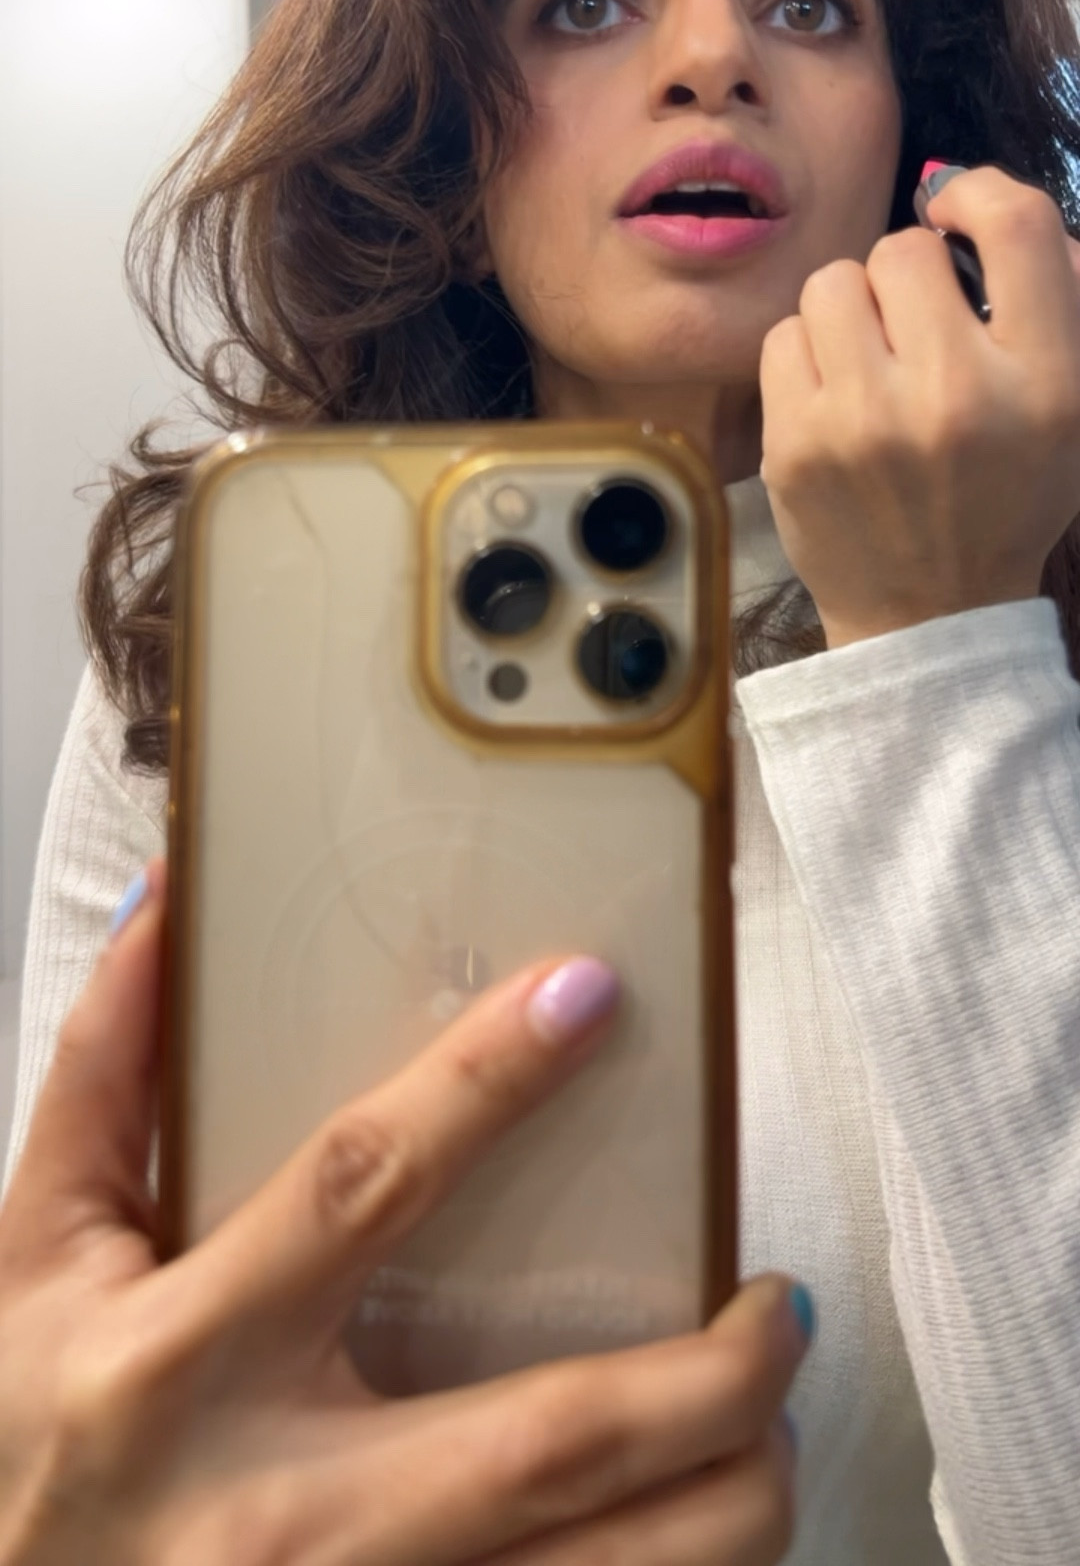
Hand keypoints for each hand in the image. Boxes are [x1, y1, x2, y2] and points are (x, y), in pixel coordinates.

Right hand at [0, 864, 808, 1565]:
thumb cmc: (21, 1439)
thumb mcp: (29, 1250)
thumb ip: (105, 1073)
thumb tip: (174, 901)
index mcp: (177, 1363)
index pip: (362, 1188)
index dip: (484, 1082)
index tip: (589, 996)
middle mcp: (276, 1510)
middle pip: (548, 1436)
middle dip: (704, 1374)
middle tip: (779, 1301)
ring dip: (731, 1498)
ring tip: (766, 1413)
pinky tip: (700, 1521)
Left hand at [757, 165, 1079, 647]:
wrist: (931, 614)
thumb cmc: (1005, 495)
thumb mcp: (1072, 405)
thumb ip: (1055, 295)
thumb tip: (973, 196)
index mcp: (1047, 382)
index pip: (1017, 226)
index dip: (977, 194)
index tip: (955, 210)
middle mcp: (957, 397)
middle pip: (904, 250)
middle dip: (906, 276)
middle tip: (915, 327)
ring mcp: (866, 423)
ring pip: (832, 283)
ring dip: (851, 309)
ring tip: (871, 360)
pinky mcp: (797, 446)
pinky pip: (784, 336)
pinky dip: (808, 354)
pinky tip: (835, 396)